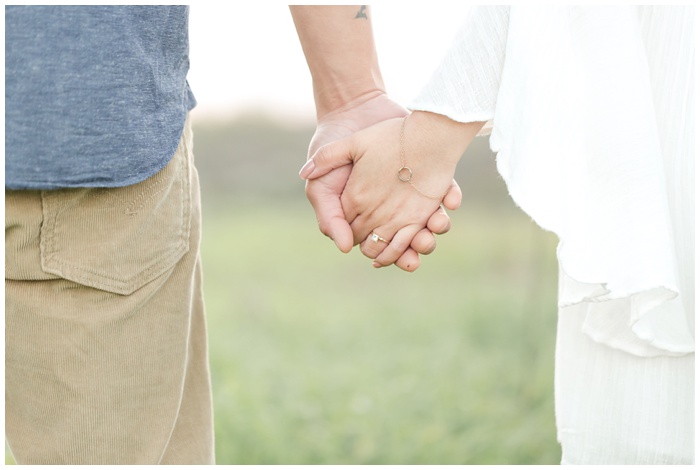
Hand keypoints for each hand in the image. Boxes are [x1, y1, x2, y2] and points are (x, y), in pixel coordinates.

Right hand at [303, 94, 461, 270]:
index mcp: (366, 217)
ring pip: (432, 222)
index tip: (401, 257)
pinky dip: (451, 198)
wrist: (355, 110)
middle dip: (419, 246)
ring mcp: (412, 191)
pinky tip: (450, 199)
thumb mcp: (322, 185)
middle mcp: (391, 208)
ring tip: (437, 223)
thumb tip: (344, 249)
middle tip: (422, 243)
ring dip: (437, 228)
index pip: (382, 247)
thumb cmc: (333, 152)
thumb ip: (329, 217)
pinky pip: (447, 194)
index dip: (392, 255)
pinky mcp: (428, 174)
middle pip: (411, 240)